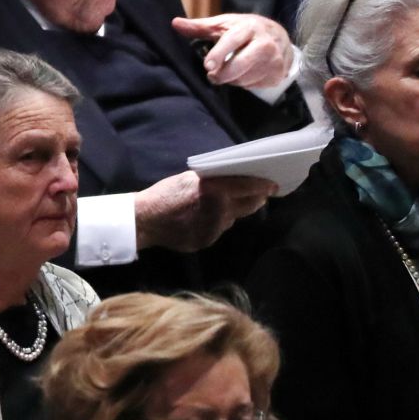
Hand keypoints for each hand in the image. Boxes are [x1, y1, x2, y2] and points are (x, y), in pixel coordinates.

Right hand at [134, 172, 276, 251]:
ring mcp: (215, 229)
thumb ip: (214, 180)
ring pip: (233, 218)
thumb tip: (234, 180)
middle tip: (257, 194)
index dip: (264, 186)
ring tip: (216, 205)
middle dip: (256, 198)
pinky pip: (219, 230)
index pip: (250, 187)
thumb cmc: (165, 194)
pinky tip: (200, 219)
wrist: (145, 220)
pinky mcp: (207, 241)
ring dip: (231, 211)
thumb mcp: (189, 178)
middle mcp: (220, 210)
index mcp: (216, 190)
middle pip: (250, 205)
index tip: (273, 185)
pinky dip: (215, 223)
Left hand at [171, 13, 294, 89]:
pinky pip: (253, 86)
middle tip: (212, 75)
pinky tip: (244, 72)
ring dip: (231, 79)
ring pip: (244, 79)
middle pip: (240, 65)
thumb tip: (175, 23)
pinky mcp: (277, 74)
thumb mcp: (224, 24)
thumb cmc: (245, 30)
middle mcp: (265, 43)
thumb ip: (199, 26)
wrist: (279, 37)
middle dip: (222, 74)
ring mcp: (274, 60)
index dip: (219, 54)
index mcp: (249, 27)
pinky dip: (244, 82)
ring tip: (230, 68)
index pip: (233, 41)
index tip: (208, 66)